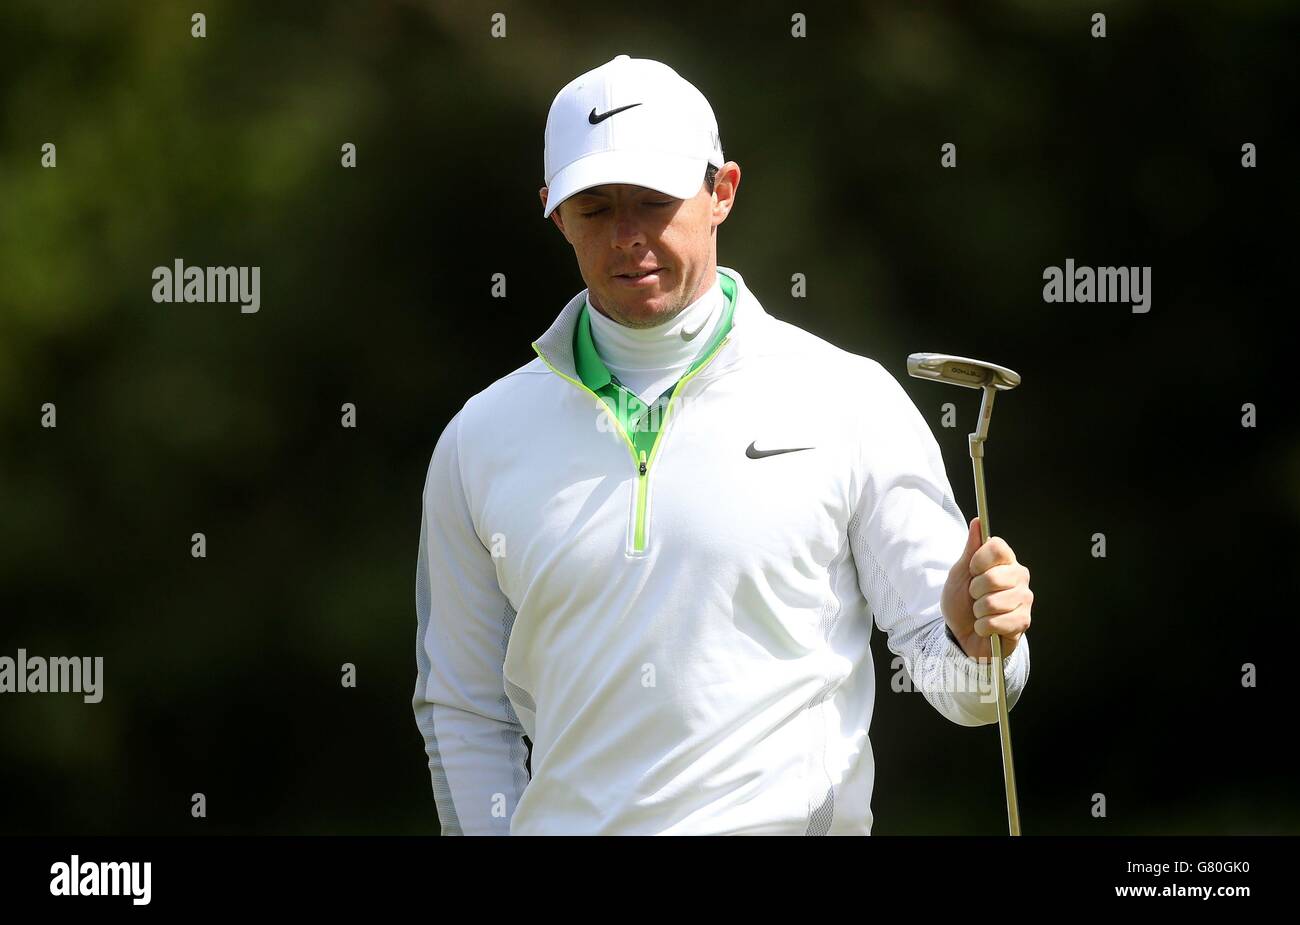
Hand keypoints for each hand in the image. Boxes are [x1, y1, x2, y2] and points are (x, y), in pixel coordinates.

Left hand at [940, 516, 1032, 661]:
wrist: (961, 635)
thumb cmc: (961, 603)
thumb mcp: (959, 574)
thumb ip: (970, 549)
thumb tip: (978, 521)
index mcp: (1005, 561)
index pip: (997, 546)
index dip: (979, 559)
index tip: (971, 570)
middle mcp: (1019, 577)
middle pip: (994, 576)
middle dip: (975, 590)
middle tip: (974, 596)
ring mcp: (1024, 599)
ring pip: (993, 602)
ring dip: (978, 611)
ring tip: (980, 613)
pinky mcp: (1023, 622)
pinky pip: (997, 622)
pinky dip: (983, 627)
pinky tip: (986, 627)